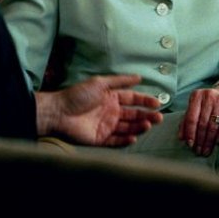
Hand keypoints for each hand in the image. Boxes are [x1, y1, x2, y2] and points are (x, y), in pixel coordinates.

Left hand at [35, 74, 162, 146]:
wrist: (59, 112)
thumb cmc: (78, 95)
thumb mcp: (100, 83)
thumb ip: (120, 81)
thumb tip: (139, 77)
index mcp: (111, 97)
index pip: (132, 99)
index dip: (145, 101)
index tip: (158, 103)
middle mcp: (111, 111)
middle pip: (133, 114)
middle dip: (146, 115)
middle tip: (159, 118)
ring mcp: (107, 126)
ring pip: (128, 127)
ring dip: (139, 126)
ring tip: (149, 125)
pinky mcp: (101, 139)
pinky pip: (117, 141)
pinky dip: (126, 139)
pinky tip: (135, 136)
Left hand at [178, 85, 218, 156]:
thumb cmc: (210, 103)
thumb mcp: (197, 107)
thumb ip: (187, 120)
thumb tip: (181, 137)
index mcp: (196, 96)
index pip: (191, 117)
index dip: (190, 133)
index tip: (190, 144)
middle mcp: (208, 95)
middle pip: (202, 123)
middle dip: (200, 140)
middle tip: (199, 151)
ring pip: (213, 125)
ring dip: (209, 141)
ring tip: (206, 150)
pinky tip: (217, 142)